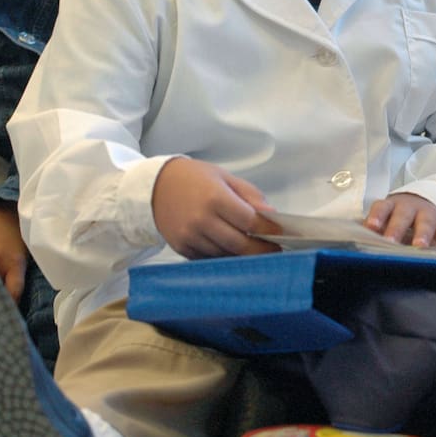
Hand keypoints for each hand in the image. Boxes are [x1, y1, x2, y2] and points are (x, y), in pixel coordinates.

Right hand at [151, 158, 280, 258]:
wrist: (155, 186)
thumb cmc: (194, 178)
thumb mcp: (226, 177)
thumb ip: (250, 196)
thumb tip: (271, 215)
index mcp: (216, 198)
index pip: (250, 222)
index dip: (268, 231)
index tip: (280, 235)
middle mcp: (201, 220)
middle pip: (240, 245)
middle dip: (260, 250)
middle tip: (273, 250)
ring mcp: (190, 236)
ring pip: (225, 255)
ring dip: (242, 255)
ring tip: (255, 250)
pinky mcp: (181, 248)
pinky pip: (208, 259)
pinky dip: (223, 257)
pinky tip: (231, 250)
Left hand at [365, 193, 435, 246]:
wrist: (422, 204)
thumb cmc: (396, 218)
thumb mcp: (385, 219)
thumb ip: (372, 230)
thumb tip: (351, 244)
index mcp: (390, 206)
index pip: (382, 208)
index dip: (376, 216)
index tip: (371, 227)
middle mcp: (410, 207)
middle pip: (403, 216)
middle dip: (397, 229)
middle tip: (391, 242)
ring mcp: (428, 214)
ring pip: (425, 223)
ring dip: (422, 235)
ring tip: (419, 247)